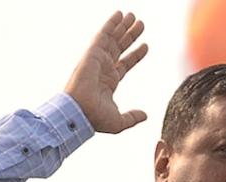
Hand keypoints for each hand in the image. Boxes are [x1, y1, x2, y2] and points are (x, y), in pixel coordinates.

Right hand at [65, 11, 147, 133]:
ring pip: (114, 39)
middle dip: (130, 36)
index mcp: (109, 81)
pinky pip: (104, 35)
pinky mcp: (93, 53)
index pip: (125, 64)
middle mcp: (104, 68)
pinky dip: (111, 24)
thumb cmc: (95, 119)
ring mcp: (98, 60)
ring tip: (134, 16)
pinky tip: (119, 14)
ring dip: (123, 27)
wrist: (80, 113)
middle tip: (141, 24)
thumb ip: (132, 117)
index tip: (146, 46)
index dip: (135, 55)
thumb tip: (145, 115)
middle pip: (120, 47)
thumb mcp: (119, 122)